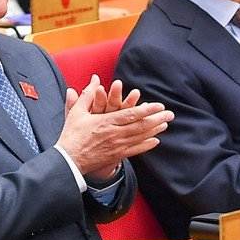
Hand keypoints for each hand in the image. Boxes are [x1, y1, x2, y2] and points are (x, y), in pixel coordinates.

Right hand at [55, 77, 170, 178]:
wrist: (69, 160)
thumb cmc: (72, 134)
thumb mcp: (77, 112)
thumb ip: (88, 94)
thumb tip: (95, 79)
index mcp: (106, 121)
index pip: (131, 114)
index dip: (147, 110)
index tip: (159, 105)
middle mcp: (115, 134)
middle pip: (141, 126)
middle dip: (157, 119)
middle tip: (170, 114)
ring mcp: (118, 146)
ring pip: (140, 137)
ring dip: (155, 130)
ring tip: (165, 124)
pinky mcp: (117, 155)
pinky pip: (136, 150)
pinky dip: (147, 145)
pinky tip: (155, 141)